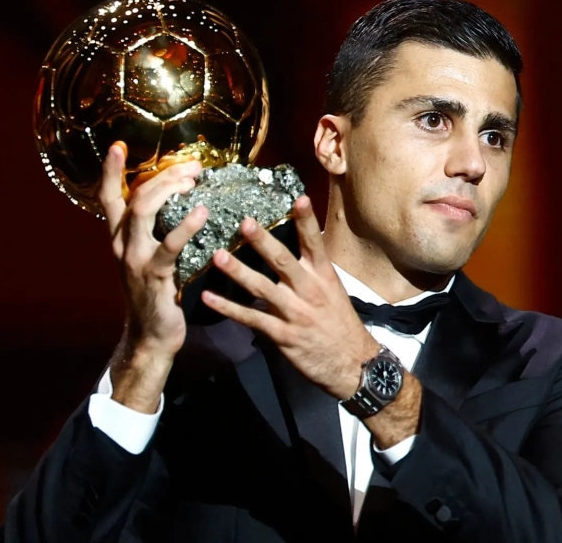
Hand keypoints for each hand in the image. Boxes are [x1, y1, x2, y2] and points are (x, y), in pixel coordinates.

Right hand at [98, 142, 208, 411]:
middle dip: (163, 175)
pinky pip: (168, 246)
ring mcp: (134, 260)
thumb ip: (157, 234)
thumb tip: (184, 203)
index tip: (118, 145)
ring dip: (170, 190)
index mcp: (119, 238)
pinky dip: (185, 226)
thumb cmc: (157, 295)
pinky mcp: (153, 276)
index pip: (109, 198)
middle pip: (135, 196)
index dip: (111, 171)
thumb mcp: (150, 259)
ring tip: (194, 180)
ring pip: (144, 212)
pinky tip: (202, 213)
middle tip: (192, 166)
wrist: (151, 336)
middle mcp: (121, 245)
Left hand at [200, 196, 377, 399]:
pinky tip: (209, 298)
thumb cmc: (341, 325)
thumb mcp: (333, 292)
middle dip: (263, 241)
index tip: (299, 198)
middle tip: (244, 222)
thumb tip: (291, 251)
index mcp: (324, 276)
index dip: (306, 220)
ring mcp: (295, 313)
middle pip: (283, 261)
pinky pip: (252, 319)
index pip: (315, 243)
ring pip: (263, 288)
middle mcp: (309, 291)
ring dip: (238, 272)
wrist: (353, 364)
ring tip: (217, 256)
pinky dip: (228, 308)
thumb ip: (311, 272)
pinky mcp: (283, 335)